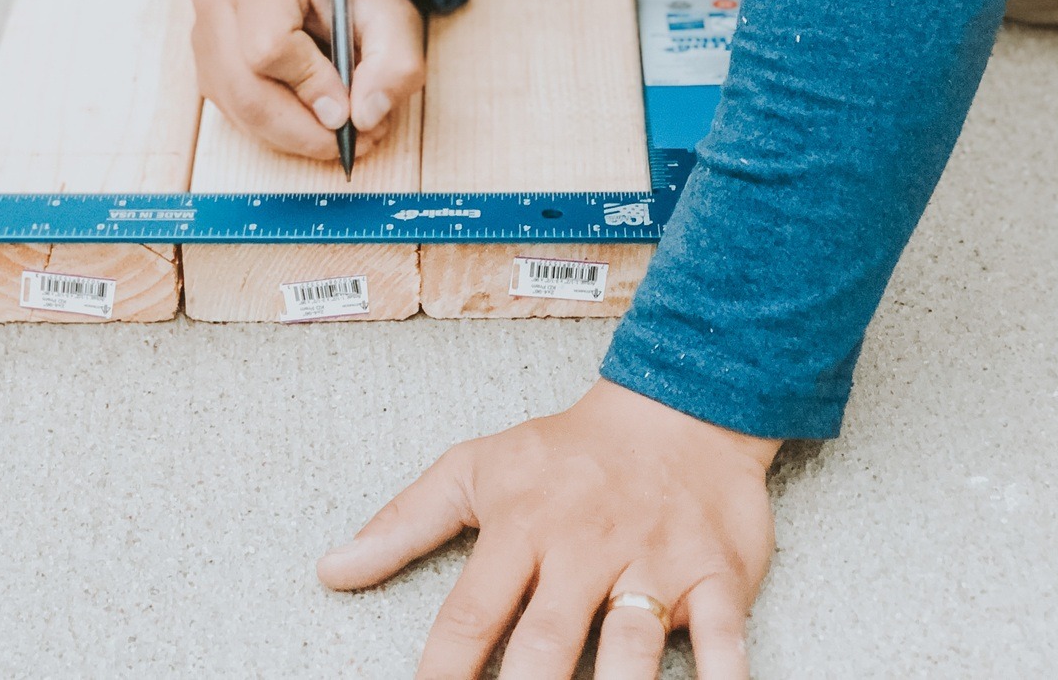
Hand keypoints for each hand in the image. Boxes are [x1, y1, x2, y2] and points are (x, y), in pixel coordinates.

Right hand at [190, 0, 423, 159]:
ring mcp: (204, 35)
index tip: (351, 107)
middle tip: (352, 142)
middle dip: (304, 131)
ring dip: (294, 137)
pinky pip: (237, 115)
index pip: (268, 47)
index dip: (312, 87)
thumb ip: (394, 65)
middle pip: (246, 91)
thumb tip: (362, 119)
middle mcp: (219, 2)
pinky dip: (279, 131)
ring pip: (239, 112)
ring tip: (341, 133)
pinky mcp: (207, 65)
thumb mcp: (396, 19)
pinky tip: (313, 120)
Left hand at [319, 380, 777, 678]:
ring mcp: (654, 562)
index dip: (444, 670)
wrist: (680, 405)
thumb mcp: (475, 469)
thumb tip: (330, 570)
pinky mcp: (718, 575)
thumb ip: (403, 523)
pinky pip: (727, 639)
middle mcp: (585, 547)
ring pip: (634, 645)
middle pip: (549, 643)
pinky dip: (726, 678)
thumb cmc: (567, 451)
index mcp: (522, 527)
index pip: (472, 613)